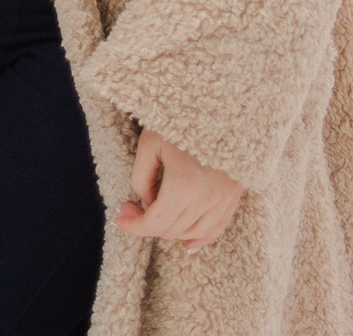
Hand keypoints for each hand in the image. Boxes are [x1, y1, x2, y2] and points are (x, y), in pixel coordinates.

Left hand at [114, 128, 243, 252]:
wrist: (223, 109)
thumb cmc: (181, 121)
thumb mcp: (150, 144)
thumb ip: (141, 177)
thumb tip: (145, 203)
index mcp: (185, 186)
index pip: (155, 222)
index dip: (133, 226)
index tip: (118, 219)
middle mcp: (208, 200)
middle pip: (172, 230)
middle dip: (146, 224)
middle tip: (130, 208)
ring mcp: (224, 201)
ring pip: (193, 234)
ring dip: (170, 231)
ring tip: (152, 214)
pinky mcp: (234, 198)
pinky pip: (217, 229)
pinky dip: (200, 238)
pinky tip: (186, 243)